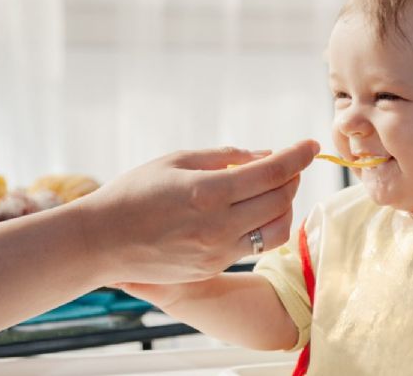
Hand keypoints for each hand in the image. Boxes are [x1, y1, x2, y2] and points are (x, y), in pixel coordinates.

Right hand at [76, 139, 318, 285]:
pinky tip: (252, 212)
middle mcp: (218, 226)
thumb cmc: (134, 192)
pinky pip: (256, 246)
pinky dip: (265, 225)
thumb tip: (266, 155)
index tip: (311, 145)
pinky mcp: (214, 268)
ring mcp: (218, 252)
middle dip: (292, 177)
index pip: (272, 172)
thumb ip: (226, 157)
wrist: (100, 243)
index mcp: (208, 192)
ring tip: (272, 190)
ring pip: (278, 229)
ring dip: (284, 206)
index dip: (298, 155)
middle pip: (281, 199)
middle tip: (287, 165)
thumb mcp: (177, 160)